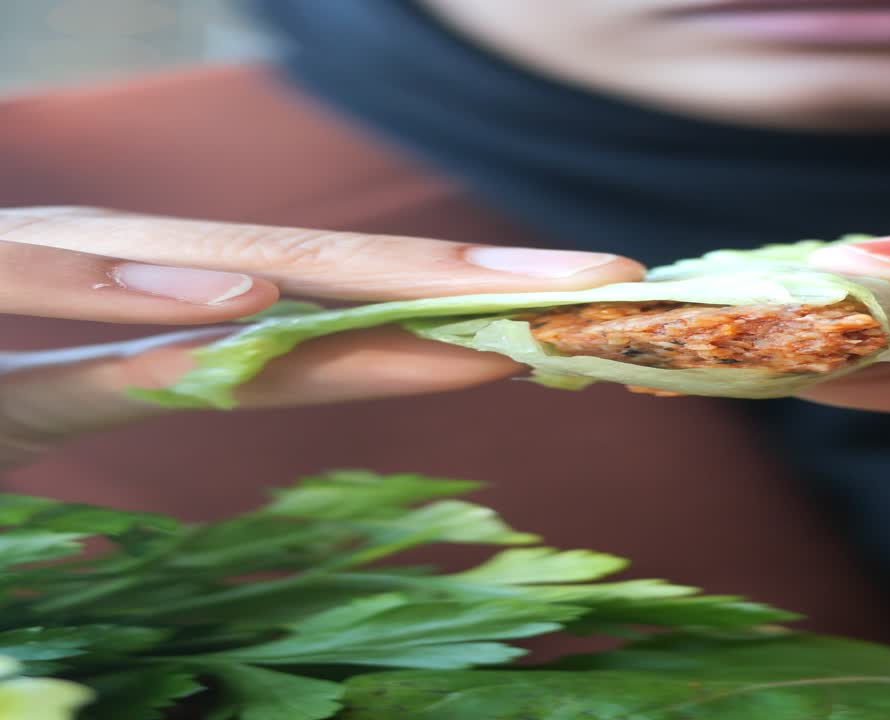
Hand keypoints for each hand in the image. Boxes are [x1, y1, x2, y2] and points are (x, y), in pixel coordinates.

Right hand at [0, 207, 641, 466]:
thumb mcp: (50, 415)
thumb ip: (142, 394)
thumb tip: (245, 373)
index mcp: (143, 336)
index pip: (317, 333)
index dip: (442, 328)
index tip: (560, 336)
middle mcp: (105, 298)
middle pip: (307, 286)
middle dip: (459, 285)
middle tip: (607, 286)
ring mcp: (26, 289)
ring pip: (206, 278)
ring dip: (355, 288)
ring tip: (496, 305)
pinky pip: (30, 291)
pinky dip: (122, 293)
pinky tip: (231, 302)